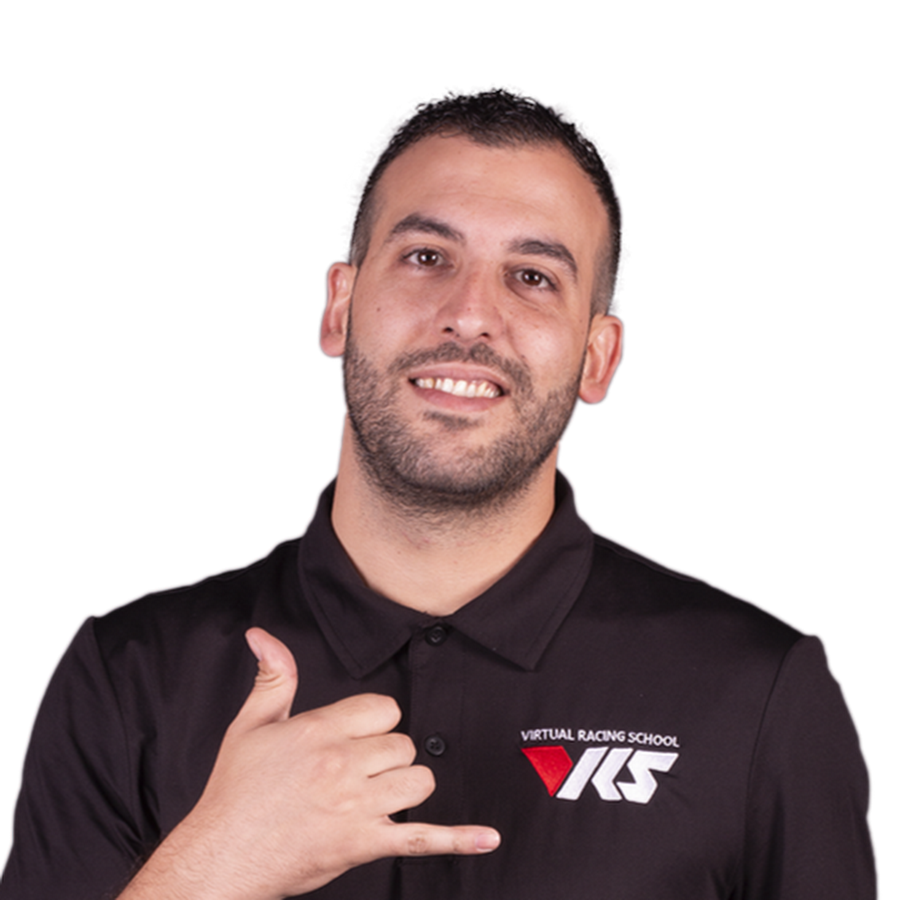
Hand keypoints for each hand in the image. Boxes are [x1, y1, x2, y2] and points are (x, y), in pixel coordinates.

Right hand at [124, 628, 499, 898]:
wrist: (221, 856)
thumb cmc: (235, 792)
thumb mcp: (249, 725)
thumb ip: (272, 676)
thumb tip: (263, 635)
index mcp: (321, 730)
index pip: (384, 709)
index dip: (375, 721)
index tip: (358, 735)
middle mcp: (344, 765)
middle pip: (404, 745)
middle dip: (388, 756)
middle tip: (359, 770)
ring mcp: (357, 807)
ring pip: (418, 782)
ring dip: (406, 786)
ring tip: (381, 793)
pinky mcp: (363, 845)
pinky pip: (422, 839)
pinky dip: (458, 840)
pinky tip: (486, 839)